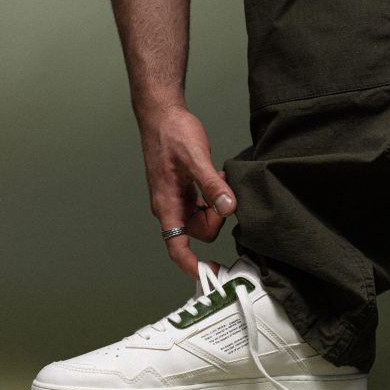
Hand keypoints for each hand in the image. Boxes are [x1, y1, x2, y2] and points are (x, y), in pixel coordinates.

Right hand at [139, 105, 236, 278]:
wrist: (161, 115)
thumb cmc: (171, 134)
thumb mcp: (196, 158)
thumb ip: (212, 187)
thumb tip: (228, 209)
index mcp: (167, 206)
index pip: (176, 247)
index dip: (192, 265)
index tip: (208, 274)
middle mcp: (170, 208)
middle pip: (198, 233)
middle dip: (215, 218)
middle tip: (222, 193)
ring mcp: (176, 200)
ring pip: (202, 219)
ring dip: (215, 205)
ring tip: (217, 179)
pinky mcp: (183, 192)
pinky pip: (202, 206)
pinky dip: (212, 197)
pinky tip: (215, 178)